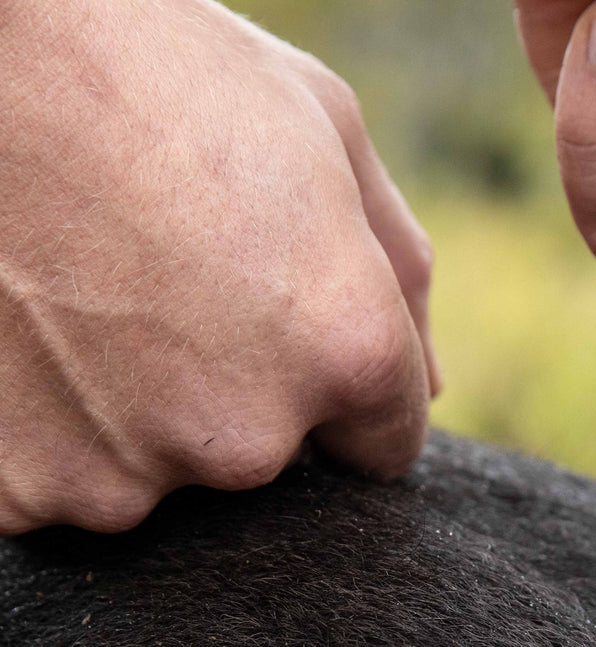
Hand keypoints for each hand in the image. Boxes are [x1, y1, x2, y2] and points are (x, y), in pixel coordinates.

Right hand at [0, 0, 436, 534]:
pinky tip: (35, 335)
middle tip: (170, 280)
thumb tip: (427, 389)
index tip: (281, 322)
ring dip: (139, 410)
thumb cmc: (161, 75)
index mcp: (345, 351)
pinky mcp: (18, 494)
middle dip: (241, 388)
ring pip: (162, 471)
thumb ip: (399, 279)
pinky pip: (60, 485)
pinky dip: (50, 430)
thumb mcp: (329, 136)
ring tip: (93, 295)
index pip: (383, 443)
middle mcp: (247, 438)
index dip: (339, 380)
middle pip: (269, 458)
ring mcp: (124, 475)